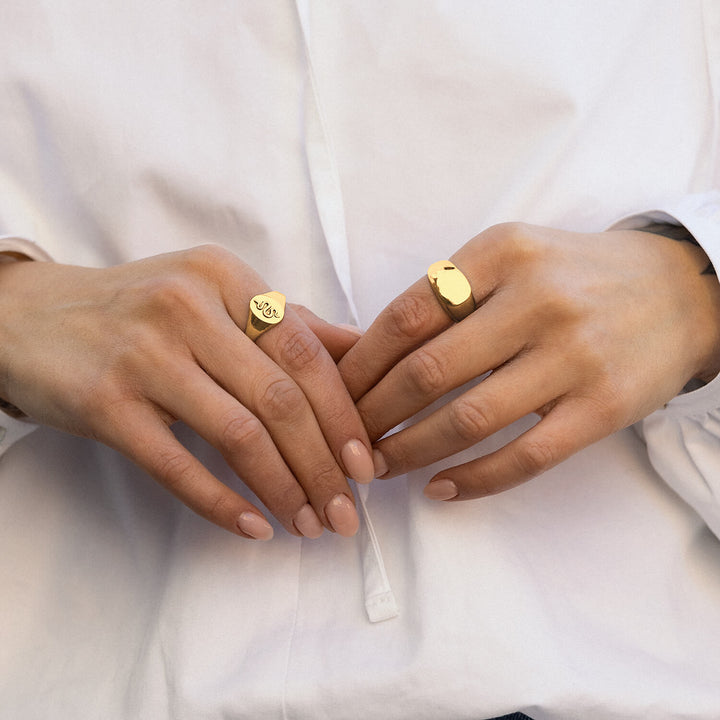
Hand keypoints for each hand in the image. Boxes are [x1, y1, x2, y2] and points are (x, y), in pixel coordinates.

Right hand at [0, 245, 373, 538]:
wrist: (31, 316)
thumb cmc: (141, 309)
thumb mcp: (214, 295)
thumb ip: (286, 321)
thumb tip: (359, 350)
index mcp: (224, 278)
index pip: (305, 353)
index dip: (343, 415)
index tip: (365, 464)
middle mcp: (187, 307)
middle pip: (280, 398)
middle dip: (324, 464)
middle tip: (345, 511)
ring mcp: (144, 355)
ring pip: (238, 434)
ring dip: (285, 489)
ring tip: (310, 524)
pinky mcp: (105, 402)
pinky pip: (177, 465)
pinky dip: (222, 503)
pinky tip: (255, 527)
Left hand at [339, 222, 719, 499]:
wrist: (679, 290)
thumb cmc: (572, 275)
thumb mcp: (509, 257)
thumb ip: (447, 294)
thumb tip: (367, 353)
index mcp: (501, 254)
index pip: (407, 316)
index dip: (360, 363)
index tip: (333, 392)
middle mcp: (537, 300)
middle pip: (428, 370)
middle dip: (373, 412)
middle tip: (345, 437)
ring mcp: (573, 356)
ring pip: (469, 419)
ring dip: (410, 450)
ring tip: (378, 466)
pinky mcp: (602, 407)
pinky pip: (525, 457)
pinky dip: (473, 480)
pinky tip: (438, 489)